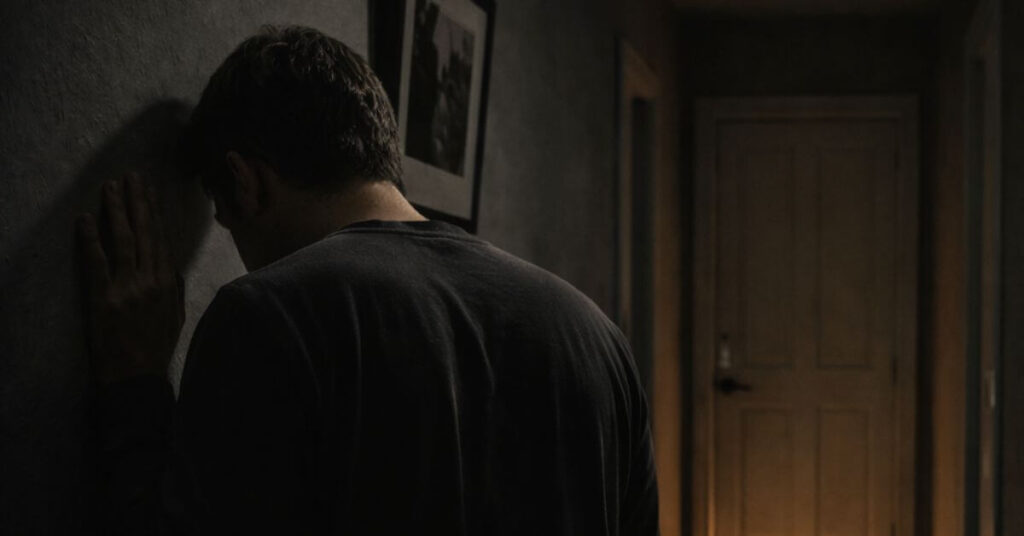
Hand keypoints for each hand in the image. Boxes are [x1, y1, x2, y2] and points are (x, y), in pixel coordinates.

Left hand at [77, 173, 184, 384]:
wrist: (136, 378)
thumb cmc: (155, 350)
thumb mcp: (174, 318)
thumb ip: (173, 290)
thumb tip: (170, 267)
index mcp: (167, 284)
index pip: (160, 239)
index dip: (154, 212)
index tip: (149, 191)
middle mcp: (150, 280)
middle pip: (143, 232)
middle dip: (137, 202)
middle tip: (131, 177)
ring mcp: (128, 288)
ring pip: (122, 240)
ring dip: (115, 211)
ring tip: (110, 188)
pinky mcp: (105, 298)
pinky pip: (96, 262)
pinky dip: (89, 238)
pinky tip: (84, 218)